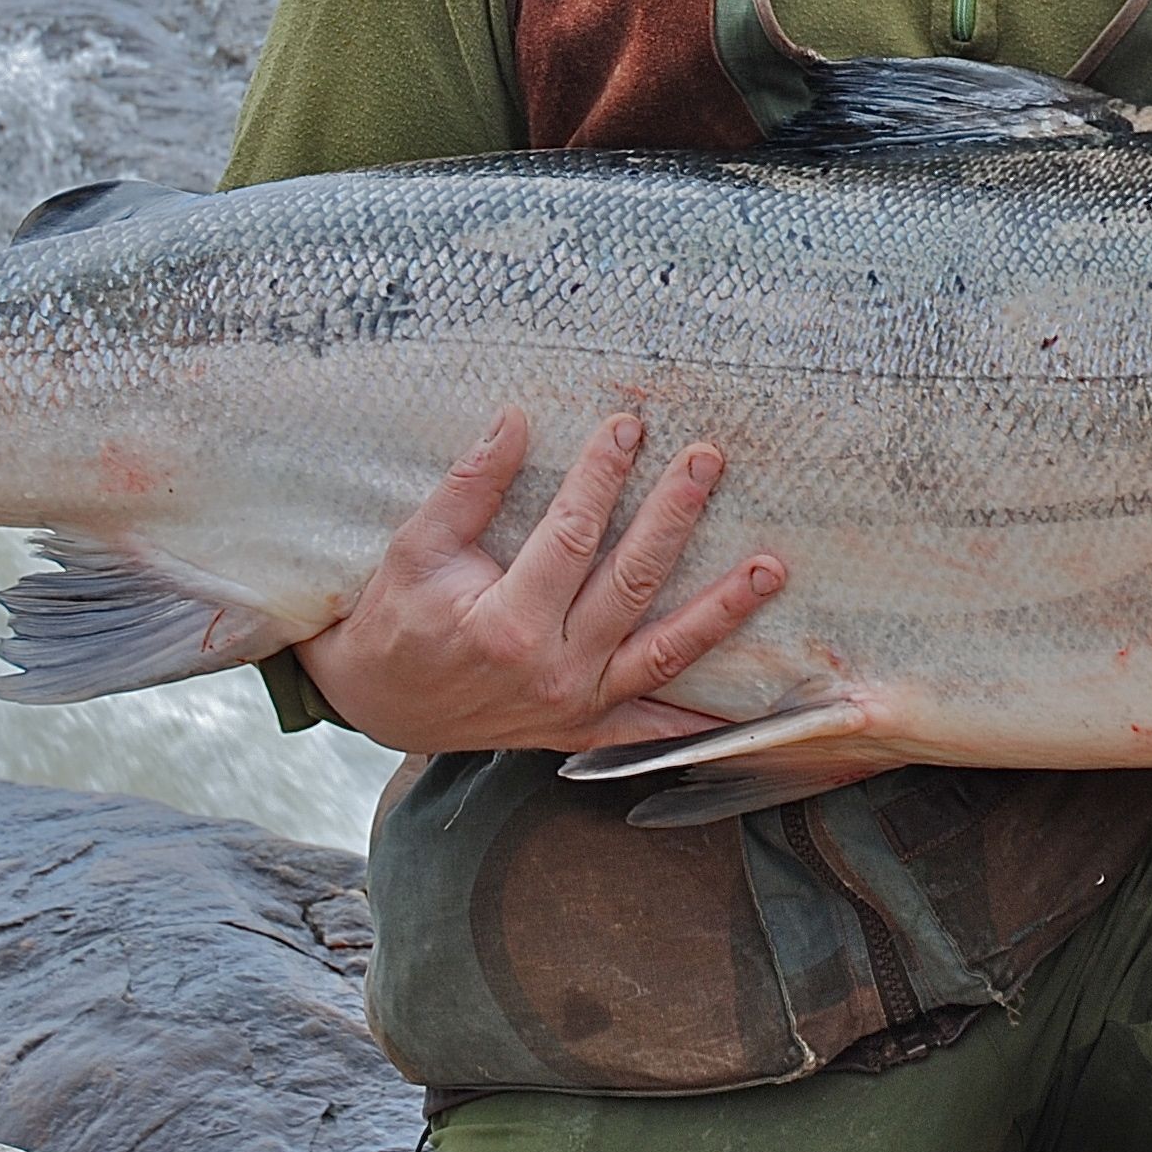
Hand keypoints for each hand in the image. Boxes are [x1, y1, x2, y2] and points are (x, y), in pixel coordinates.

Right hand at [297, 409, 782, 756]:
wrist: (382, 705)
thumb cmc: (396, 619)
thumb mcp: (414, 547)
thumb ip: (468, 487)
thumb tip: (515, 421)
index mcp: (504, 622)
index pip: (571, 534)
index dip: (601, 475)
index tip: (629, 425)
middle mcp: (551, 670)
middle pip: (631, 582)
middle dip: (674, 515)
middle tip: (707, 460)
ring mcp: (576, 706)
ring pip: (664, 653)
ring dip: (722, 610)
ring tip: (769, 567)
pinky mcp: (586, 729)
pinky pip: (655, 728)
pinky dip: (703, 720)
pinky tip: (757, 700)